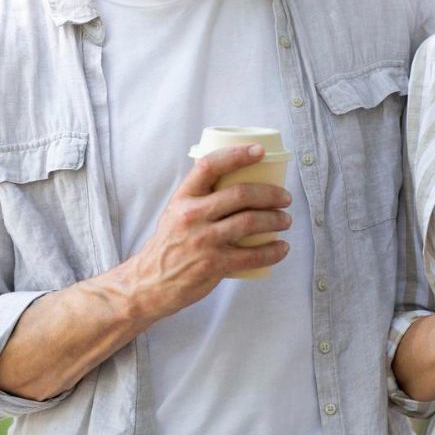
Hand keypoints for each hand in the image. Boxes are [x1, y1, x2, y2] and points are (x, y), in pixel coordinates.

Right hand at [129, 145, 291, 318]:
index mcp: (183, 197)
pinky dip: (272, 251)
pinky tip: (282, 248)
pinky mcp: (213, 264)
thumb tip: (236, 180)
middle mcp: (192, 215)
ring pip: (250, 222)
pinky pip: (252, 255)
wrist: (149, 283)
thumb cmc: (170, 244)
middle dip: (271, 194)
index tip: (259, 151)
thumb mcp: (176, 212)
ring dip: (276, 219)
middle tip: (285, 198)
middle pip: (240, 194)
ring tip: (285, 220)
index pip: (209, 166)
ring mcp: (203, 240)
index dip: (236, 155)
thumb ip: (201, 197)